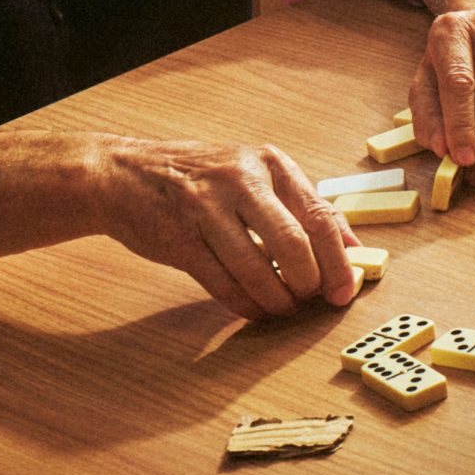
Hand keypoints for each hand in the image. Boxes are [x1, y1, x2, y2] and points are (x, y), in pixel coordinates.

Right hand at [96, 138, 359, 318]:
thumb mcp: (254, 173)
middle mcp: (240, 180)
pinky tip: (256, 310)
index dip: (339, 259)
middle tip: (315, 300)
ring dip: (278, 299)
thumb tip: (351, 247)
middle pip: (294, 244)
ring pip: (258, 269)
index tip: (346, 289)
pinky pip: (223, 283)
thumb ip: (299, 205)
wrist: (123, 173)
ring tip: (285, 308)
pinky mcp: (180, 239)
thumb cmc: (200, 178)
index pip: (319, 216)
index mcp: (269, 163)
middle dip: (311, 282)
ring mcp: (206, 208)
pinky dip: (246, 304)